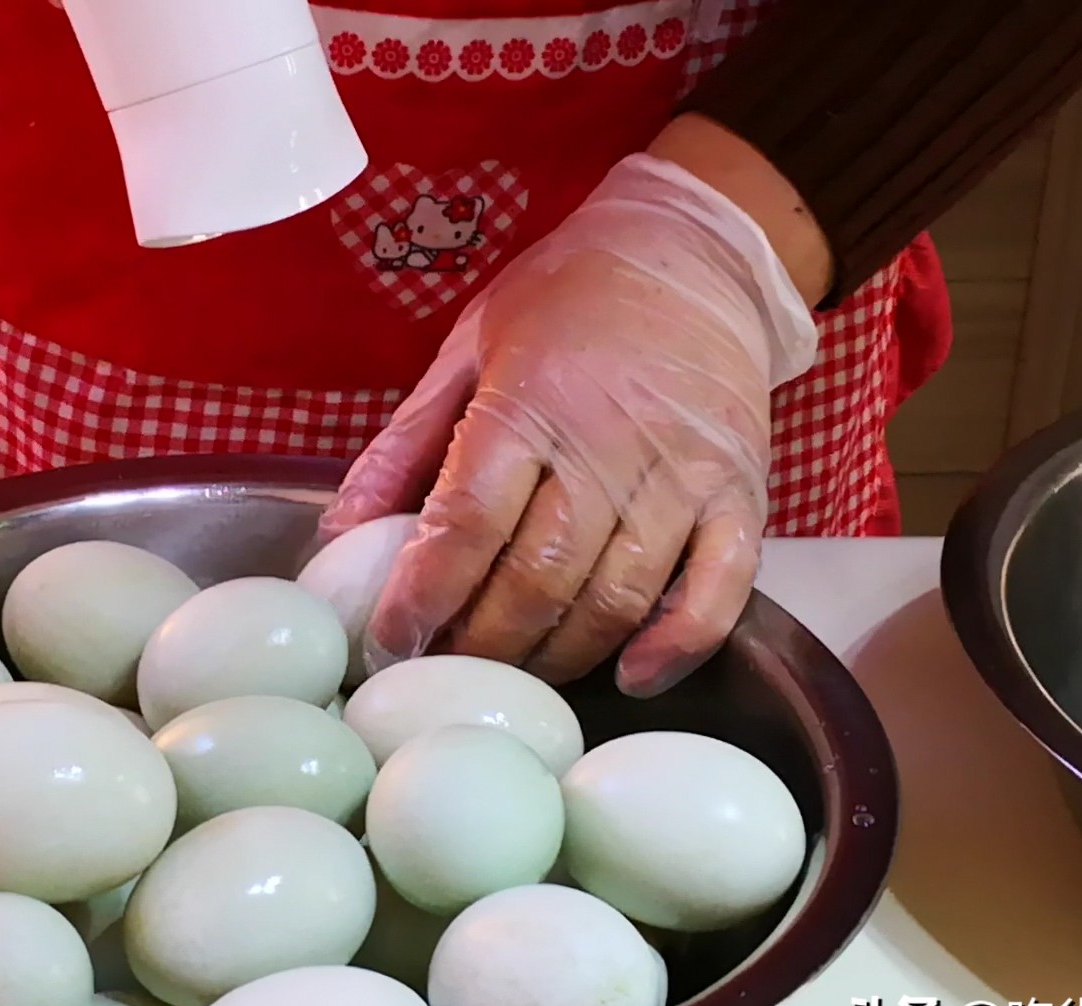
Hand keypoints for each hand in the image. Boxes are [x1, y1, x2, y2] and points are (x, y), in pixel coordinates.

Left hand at [322, 145, 819, 694]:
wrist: (695, 254)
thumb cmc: (569, 298)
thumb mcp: (469, 347)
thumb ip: (406, 443)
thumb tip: (339, 533)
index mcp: (528, 401)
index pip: (467, 521)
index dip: (423, 596)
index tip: (390, 640)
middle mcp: (608, 443)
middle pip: (538, 577)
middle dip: (482, 643)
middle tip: (447, 666)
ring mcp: (683, 475)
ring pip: (616, 599)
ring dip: (558, 654)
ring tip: (515, 673)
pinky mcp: (742, 495)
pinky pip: (719, 591)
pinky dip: (676, 646)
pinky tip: (630, 675)